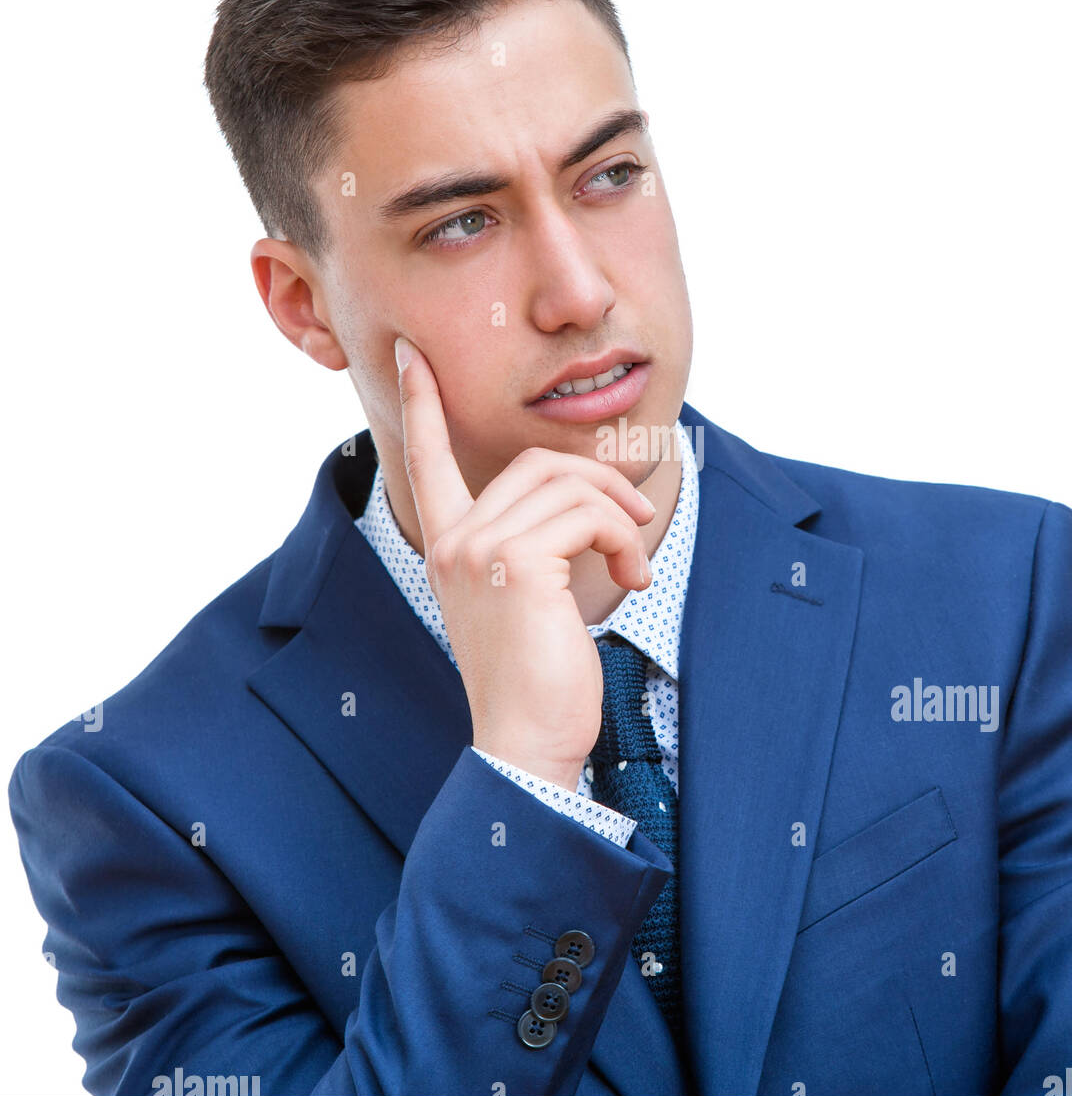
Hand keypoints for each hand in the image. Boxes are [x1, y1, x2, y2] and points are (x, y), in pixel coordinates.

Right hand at [394, 336, 654, 789]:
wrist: (529, 741)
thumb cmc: (539, 675)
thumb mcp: (529, 596)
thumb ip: (534, 541)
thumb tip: (587, 496)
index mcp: (449, 546)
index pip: (426, 459)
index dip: (422, 403)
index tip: (411, 355)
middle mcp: (453, 541)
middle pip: (537, 463)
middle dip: (601, 483)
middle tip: (636, 519)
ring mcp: (478, 549)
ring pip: (569, 484)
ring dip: (620, 517)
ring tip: (634, 566)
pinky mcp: (516, 564)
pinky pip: (590, 516)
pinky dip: (624, 540)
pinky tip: (632, 581)